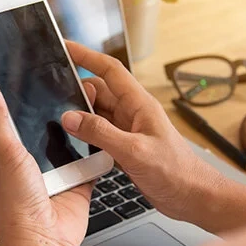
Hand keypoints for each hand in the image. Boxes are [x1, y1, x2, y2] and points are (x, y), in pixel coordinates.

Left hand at [0, 82, 98, 245]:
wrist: (44, 244)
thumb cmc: (17, 207)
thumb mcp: (6, 155)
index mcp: (8, 157)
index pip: (14, 120)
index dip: (23, 101)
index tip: (35, 76)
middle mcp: (32, 165)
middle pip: (46, 129)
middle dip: (57, 113)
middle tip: (71, 86)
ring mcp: (56, 174)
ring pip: (70, 142)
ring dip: (79, 130)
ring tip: (90, 104)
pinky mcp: (78, 183)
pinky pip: (90, 161)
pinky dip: (97, 151)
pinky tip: (103, 134)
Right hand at [61, 42, 214, 220]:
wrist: (193, 198)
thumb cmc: (177, 172)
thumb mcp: (135, 151)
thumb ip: (101, 133)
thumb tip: (70, 118)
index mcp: (140, 105)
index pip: (109, 70)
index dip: (86, 56)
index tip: (65, 47)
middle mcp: (133, 114)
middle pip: (99, 92)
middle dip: (76, 90)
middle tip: (52, 97)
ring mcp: (129, 131)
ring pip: (97, 114)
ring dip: (80, 116)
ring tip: (58, 120)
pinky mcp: (126, 149)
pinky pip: (100, 135)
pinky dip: (86, 136)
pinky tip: (74, 144)